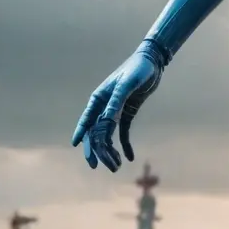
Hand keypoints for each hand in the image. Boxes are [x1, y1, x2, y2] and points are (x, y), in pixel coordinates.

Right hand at [72, 41, 165, 171]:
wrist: (152, 62)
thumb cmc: (137, 69)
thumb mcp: (127, 85)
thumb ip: (116, 102)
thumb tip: (105, 122)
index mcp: (99, 99)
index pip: (87, 120)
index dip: (81, 134)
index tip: (76, 146)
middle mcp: (104, 106)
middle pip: (96, 132)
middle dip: (98, 150)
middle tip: (102, 165)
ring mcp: (115, 111)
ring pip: (108, 135)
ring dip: (110, 151)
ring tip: (116, 166)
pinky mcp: (127, 113)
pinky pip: (123, 133)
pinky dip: (124, 145)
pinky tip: (129, 157)